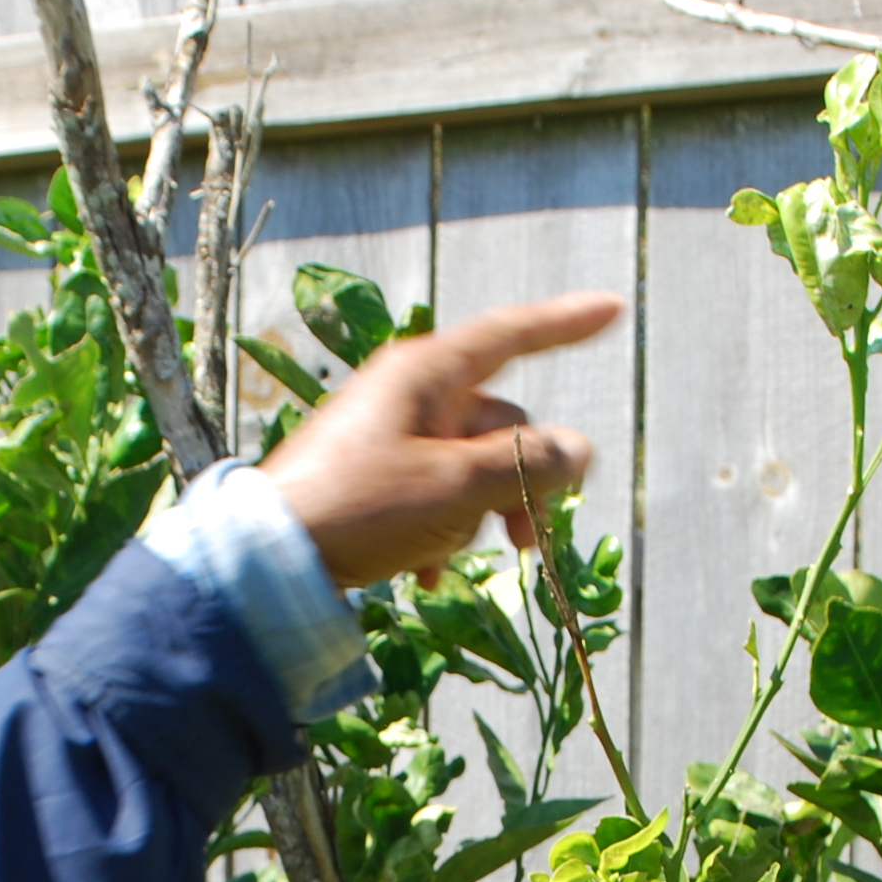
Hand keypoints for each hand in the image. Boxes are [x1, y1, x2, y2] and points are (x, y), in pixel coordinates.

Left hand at [258, 291, 622, 588]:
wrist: (271, 559)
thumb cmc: (362, 509)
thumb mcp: (456, 488)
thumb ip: (525, 465)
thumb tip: (579, 450)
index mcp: (427, 375)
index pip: (511, 335)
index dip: (564, 324)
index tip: (611, 309)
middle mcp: (408, 394)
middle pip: (498, 423)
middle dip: (520, 483)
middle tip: (526, 543)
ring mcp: (388, 433)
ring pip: (468, 464)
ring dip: (479, 514)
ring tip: (454, 559)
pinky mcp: (370, 475)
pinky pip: (431, 492)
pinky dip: (441, 529)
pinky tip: (427, 572)